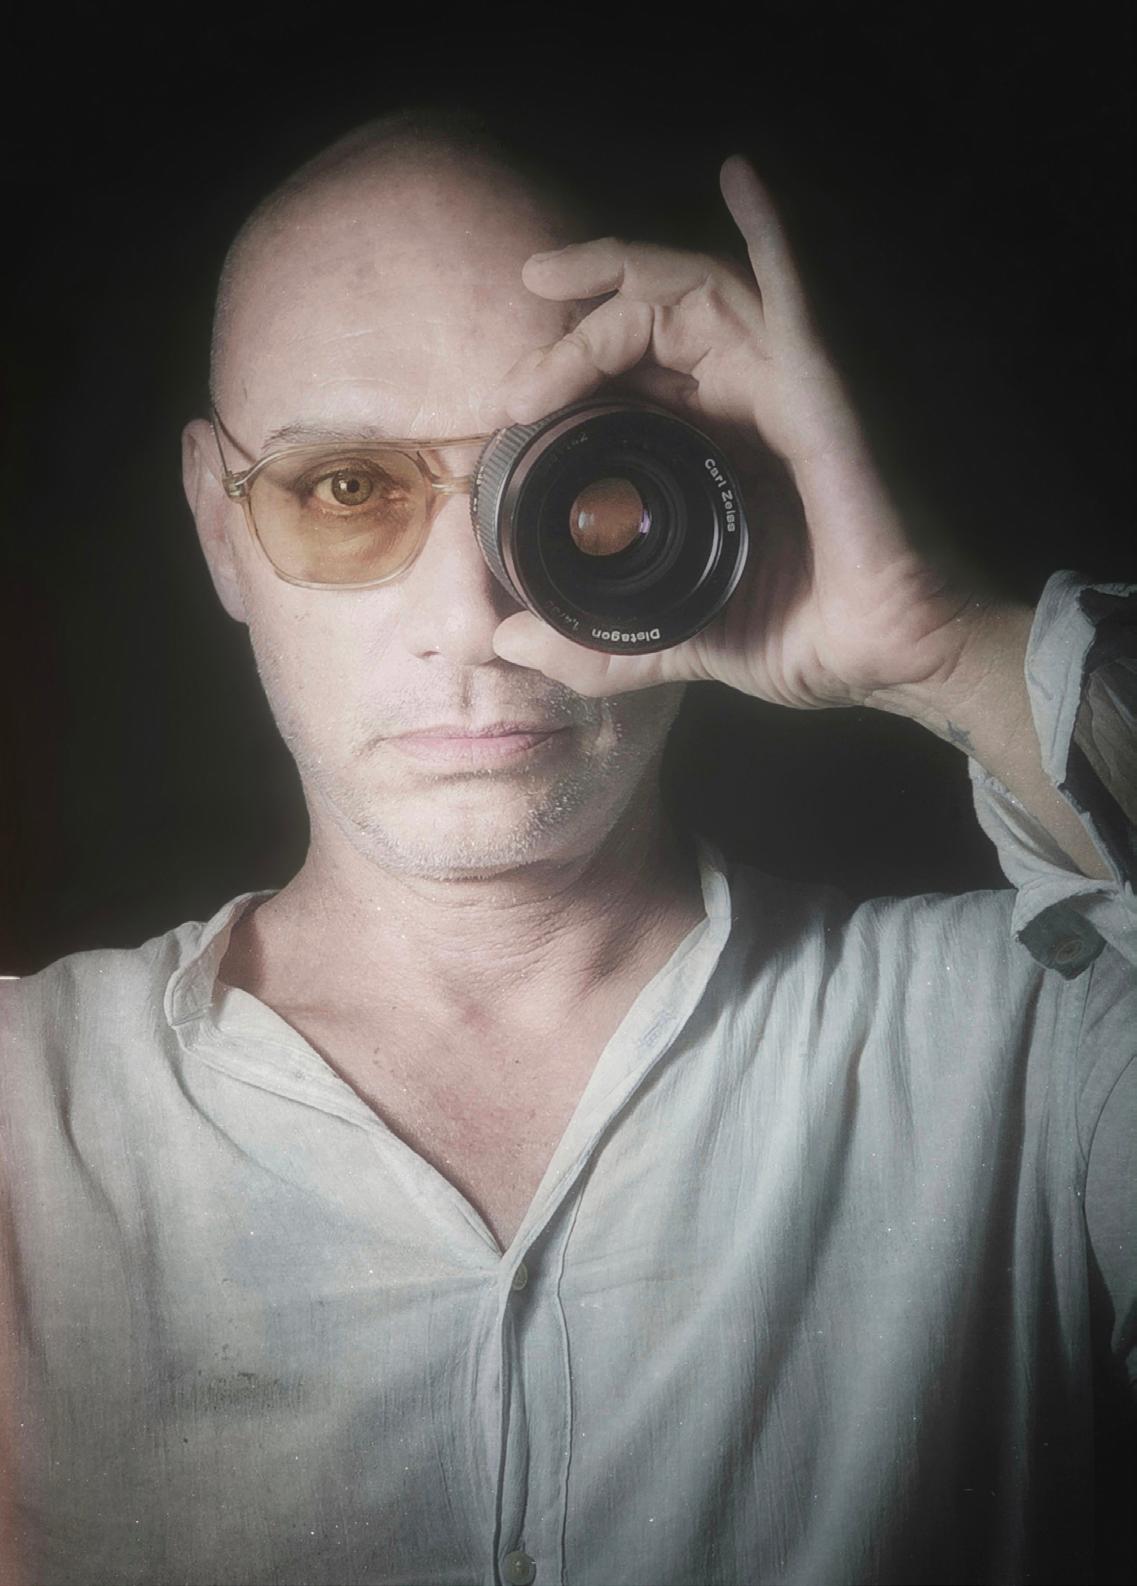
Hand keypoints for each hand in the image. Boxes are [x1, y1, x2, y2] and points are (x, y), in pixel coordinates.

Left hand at [489, 156, 990, 708]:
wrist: (892, 656)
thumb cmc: (808, 636)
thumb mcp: (675, 638)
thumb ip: (598, 645)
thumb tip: (510, 642)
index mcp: (714, 446)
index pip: (634, 371)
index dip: (568, 367)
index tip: (509, 408)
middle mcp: (749, 402)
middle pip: (651, 320)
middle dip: (574, 325)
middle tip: (514, 379)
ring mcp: (789, 385)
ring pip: (695, 293)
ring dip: (616, 283)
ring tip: (546, 287)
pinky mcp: (825, 390)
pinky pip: (794, 295)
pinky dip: (771, 232)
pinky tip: (741, 178)